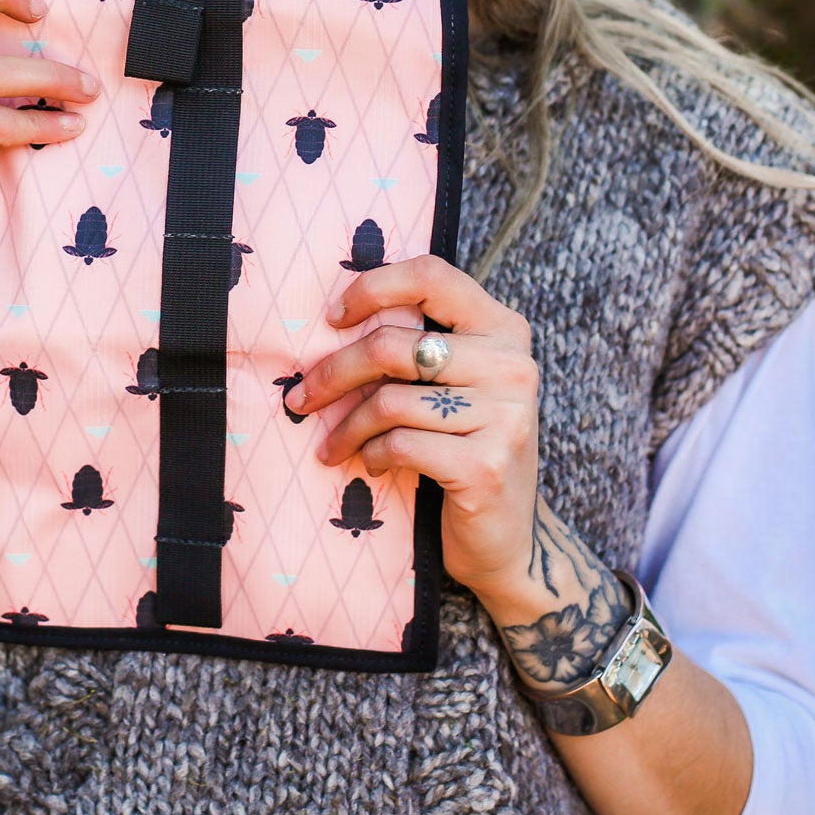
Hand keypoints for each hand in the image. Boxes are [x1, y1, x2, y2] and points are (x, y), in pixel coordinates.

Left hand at [287, 252, 541, 600]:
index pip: (431, 275)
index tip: (334, 317)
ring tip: (333, 443)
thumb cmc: (466, 447)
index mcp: (503, 329)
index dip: (373, 287)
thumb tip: (334, 317)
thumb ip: (422, 346)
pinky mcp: (484, 467)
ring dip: (346, 426)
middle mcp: (512, 365)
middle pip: (394, 345)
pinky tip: (369, 464)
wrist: (508, 539)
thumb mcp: (457, 385)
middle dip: (334, 372)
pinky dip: (370, 454)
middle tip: (301, 397)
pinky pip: (399, 445)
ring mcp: (504, 417)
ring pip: (389, 401)